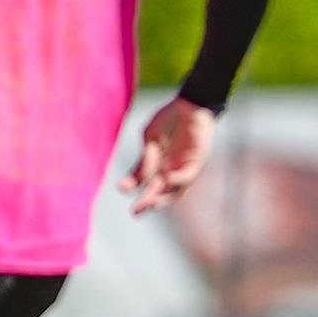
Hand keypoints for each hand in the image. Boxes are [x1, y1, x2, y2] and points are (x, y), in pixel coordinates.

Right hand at [118, 96, 216, 214]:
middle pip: (157, 191)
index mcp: (156, 163)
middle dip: (146, 202)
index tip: (120, 188)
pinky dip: (178, 179)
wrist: (191, 104)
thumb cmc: (170, 118)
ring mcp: (182, 167)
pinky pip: (187, 176)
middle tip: (135, 212)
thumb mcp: (151, 136)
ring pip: (173, 191)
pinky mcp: (196, 162)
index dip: (132, 185)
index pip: (142, 180)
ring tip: (151, 204)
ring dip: (162, 199)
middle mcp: (168, 169)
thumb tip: (141, 177)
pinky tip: (167, 178)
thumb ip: (146, 157)